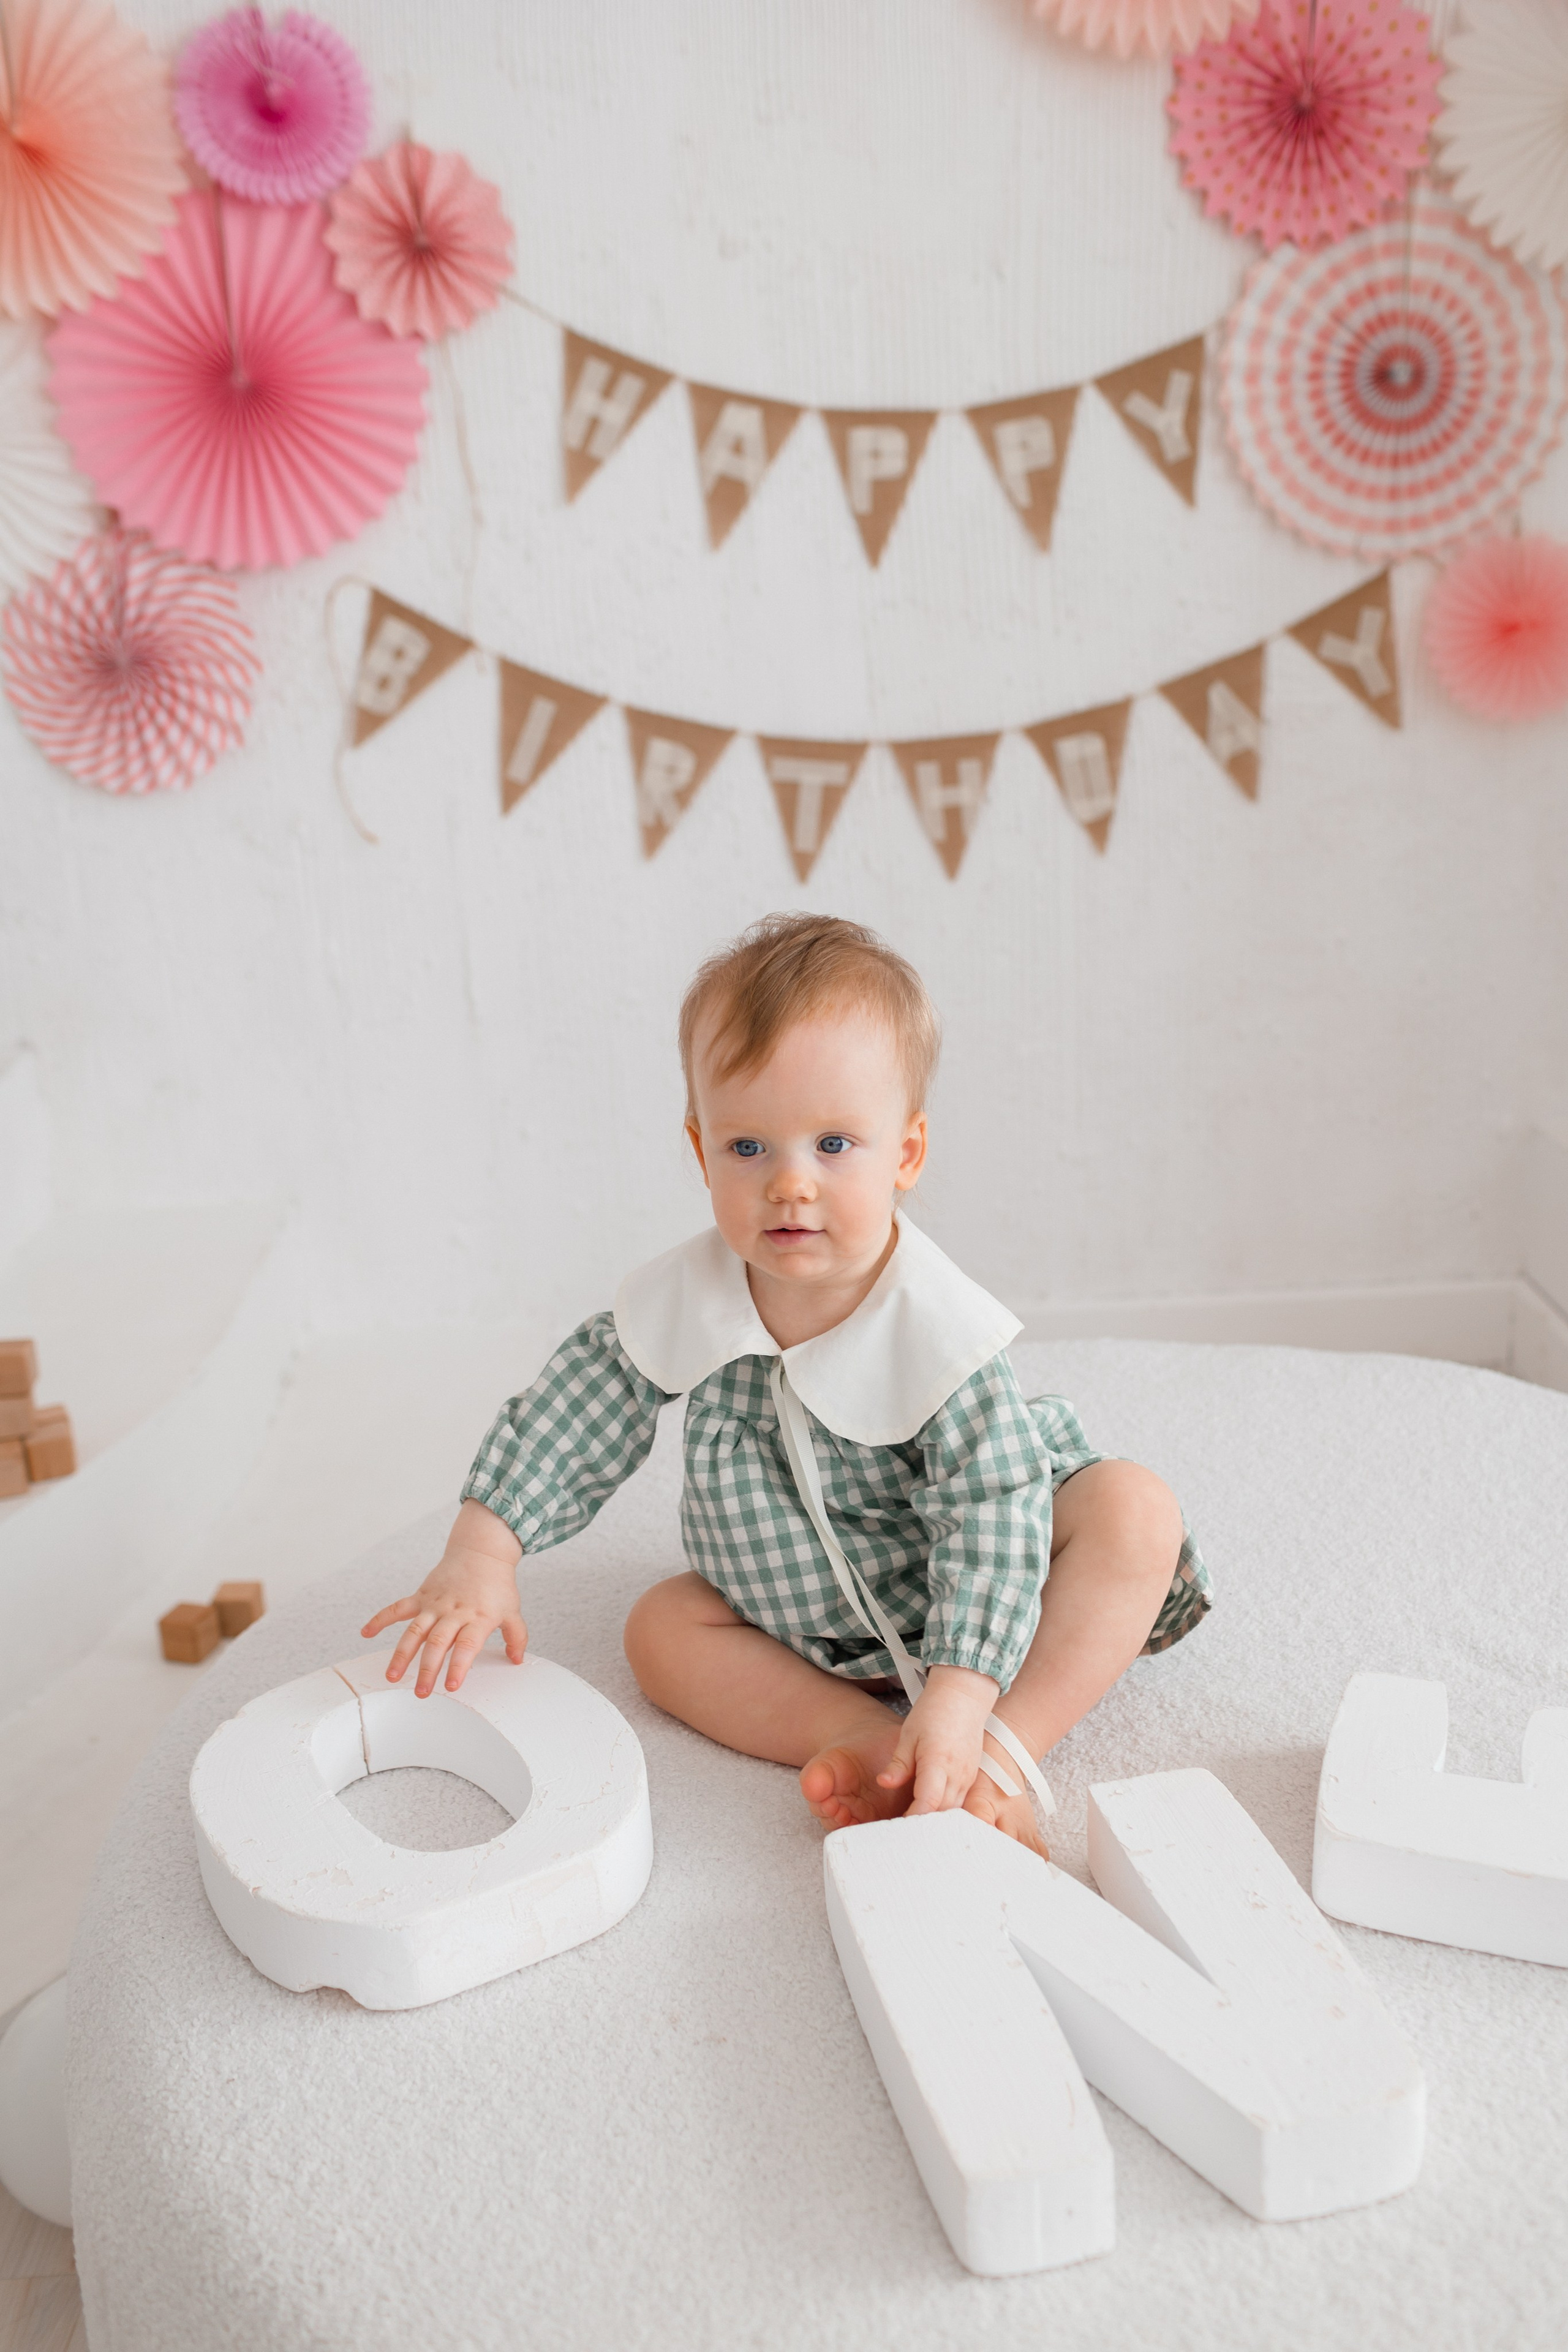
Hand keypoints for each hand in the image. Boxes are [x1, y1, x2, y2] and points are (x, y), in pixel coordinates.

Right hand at [360, 1500, 526, 1695]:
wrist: (481, 1552)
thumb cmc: (497, 1584)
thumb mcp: (512, 1610)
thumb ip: (516, 1637)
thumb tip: (517, 1659)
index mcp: (477, 1618)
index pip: (467, 1646)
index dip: (458, 1666)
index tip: (451, 1686)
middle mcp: (454, 1612)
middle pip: (437, 1643)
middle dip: (427, 1669)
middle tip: (421, 1692)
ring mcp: (434, 1604)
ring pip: (414, 1631)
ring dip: (401, 1655)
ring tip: (392, 1677)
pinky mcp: (421, 1596)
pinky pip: (398, 1608)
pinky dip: (380, 1619)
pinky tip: (365, 1633)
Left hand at [875, 1664, 998, 1814]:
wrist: (963, 1698)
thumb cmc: (933, 1713)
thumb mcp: (909, 1735)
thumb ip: (899, 1763)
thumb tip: (883, 1783)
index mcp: (938, 1762)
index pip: (929, 1802)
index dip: (914, 1818)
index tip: (898, 1827)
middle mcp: (957, 1774)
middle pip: (942, 1812)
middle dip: (923, 1826)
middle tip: (902, 1835)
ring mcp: (968, 1778)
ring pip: (953, 1811)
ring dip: (936, 1820)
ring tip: (915, 1829)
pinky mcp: (971, 1778)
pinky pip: (960, 1803)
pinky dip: (946, 1812)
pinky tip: (931, 1815)